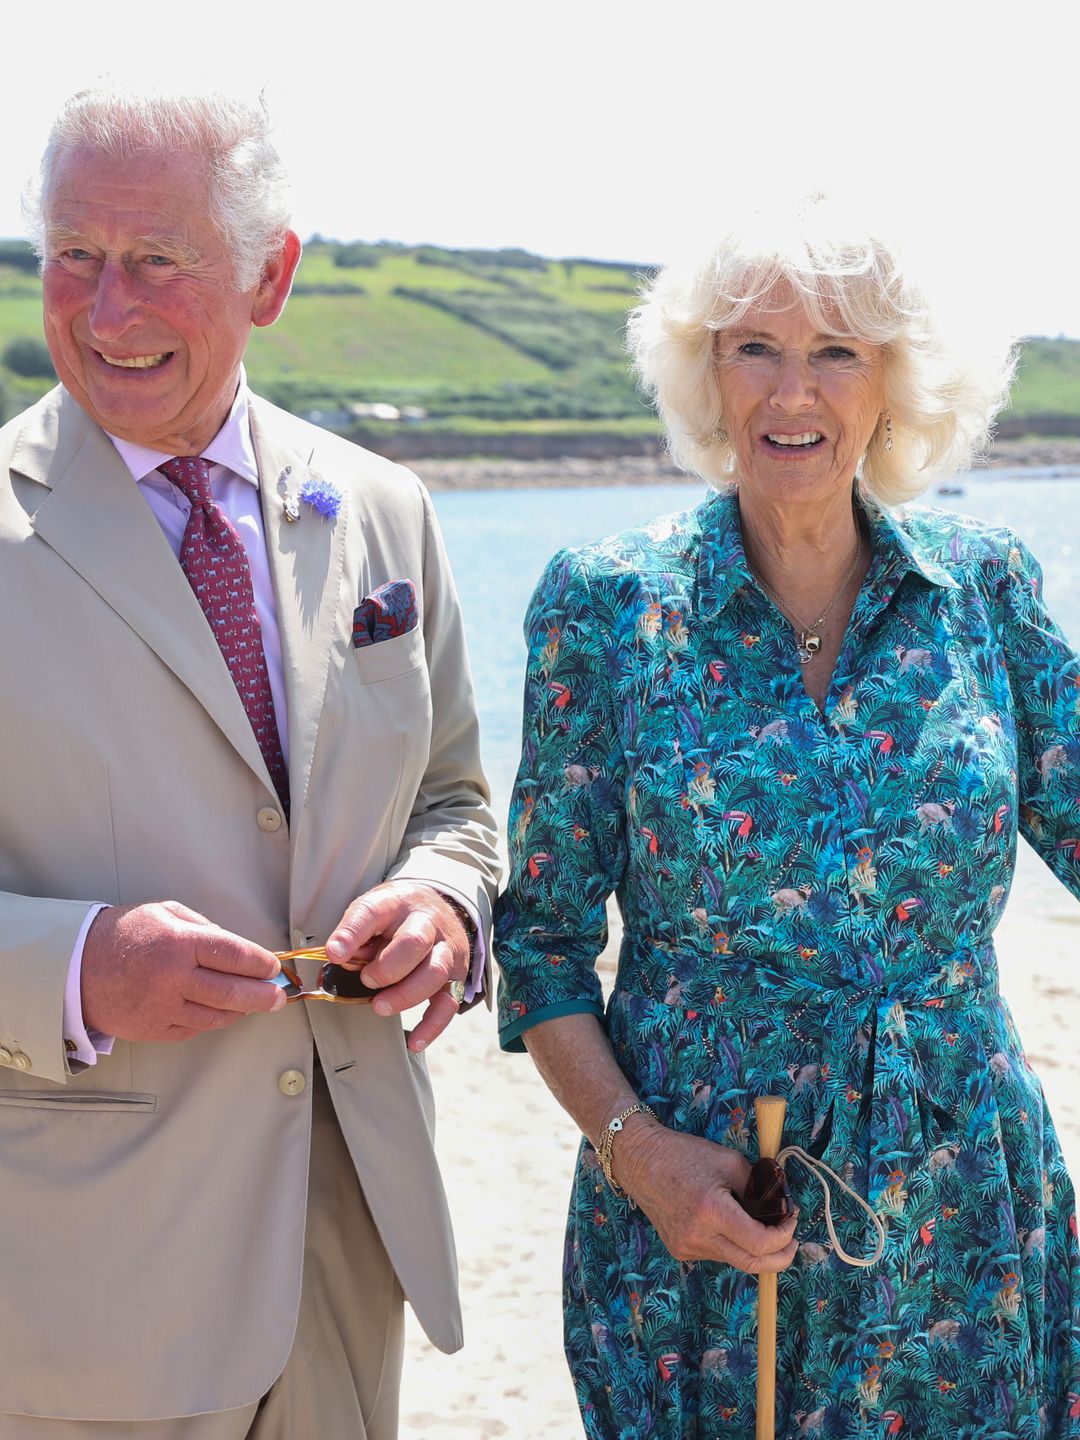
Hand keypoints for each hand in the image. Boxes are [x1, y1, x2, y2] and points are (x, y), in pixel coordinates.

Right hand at [81, 901, 285, 1042]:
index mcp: (179, 943)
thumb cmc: (125, 934)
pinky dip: (212, 1021)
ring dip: (242, 1012)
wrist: (76, 966)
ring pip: (216, 1017)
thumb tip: (237, 948)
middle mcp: (173, 978)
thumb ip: (203, 928)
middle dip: (263, 996)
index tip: (273, 967)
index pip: (234, 955)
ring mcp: (163, 1008)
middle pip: (232, 992)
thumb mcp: (165, 913)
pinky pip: (193, 1029)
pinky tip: (223, 1012)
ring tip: (256, 1004)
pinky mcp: (153, 1029)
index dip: (259, 963)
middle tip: (278, 996)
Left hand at [324, 882, 469, 1051]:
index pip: (373, 912)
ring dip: (405, 994)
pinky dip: (432, 1025)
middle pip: (414, 942)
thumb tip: (340, 959)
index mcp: (396, 902)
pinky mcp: (455, 975)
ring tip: (380, 1006)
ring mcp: (445, 948)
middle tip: (367, 980)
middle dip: (386, 968)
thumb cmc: (396, 916)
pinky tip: (414, 1040)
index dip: (352, 933)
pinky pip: (449, 1003)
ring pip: (435, 972)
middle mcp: (426, 922)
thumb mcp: (372, 911)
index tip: (335, 953)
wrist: (437, 907)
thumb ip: (356, 935)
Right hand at [614, 1113, 798, 1273]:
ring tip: (760, 1224)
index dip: (784, 1236)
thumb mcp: (729, 1161)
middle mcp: (698, 1237)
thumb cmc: (684, 1154)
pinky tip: (729, 1223)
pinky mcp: (680, 1251)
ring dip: (754, 1248)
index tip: (792, 1218)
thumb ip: (759, 1186)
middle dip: (780, 1257)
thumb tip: (780, 1207)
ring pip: (735, 1260)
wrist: (640, 1160)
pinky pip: (717, 1254)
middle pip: (752, 1264)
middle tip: (792, 1242)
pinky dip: (732, 1244)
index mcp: (712, 1211)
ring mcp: (687, 1248)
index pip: (760, 1243)